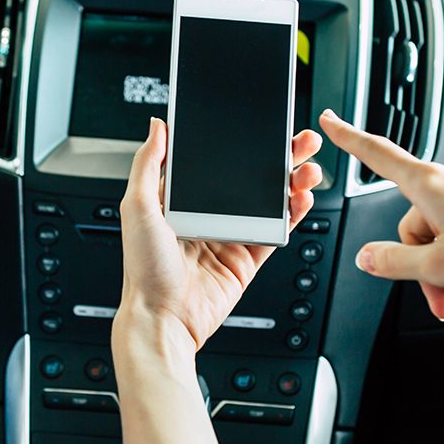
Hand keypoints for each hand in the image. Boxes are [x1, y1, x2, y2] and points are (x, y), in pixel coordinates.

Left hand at [116, 118, 322, 349]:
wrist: (164, 318)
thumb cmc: (143, 270)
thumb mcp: (136, 207)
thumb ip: (148, 164)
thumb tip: (157, 127)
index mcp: (179, 199)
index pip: (215, 161)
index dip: (239, 142)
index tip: (258, 126)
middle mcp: (205, 214)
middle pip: (249, 177)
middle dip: (278, 157)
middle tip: (299, 141)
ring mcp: (229, 235)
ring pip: (269, 200)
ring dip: (291, 182)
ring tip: (307, 169)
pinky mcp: (247, 257)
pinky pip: (275, 230)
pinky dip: (293, 213)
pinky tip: (301, 198)